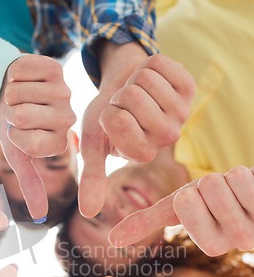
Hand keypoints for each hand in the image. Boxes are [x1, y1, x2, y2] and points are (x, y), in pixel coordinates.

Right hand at [0, 55, 75, 221]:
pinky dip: (13, 75)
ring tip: (19, 95)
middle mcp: (67, 118)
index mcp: (60, 141)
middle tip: (18, 111)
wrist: (7, 90)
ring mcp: (63, 91)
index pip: (28, 142)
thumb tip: (39, 218)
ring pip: (20, 93)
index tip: (18, 132)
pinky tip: (22, 78)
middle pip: (23, 117)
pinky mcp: (54, 67)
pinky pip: (21, 72)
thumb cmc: (11, 125)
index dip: (13, 135)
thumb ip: (30, 184)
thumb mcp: (18, 157)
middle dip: (9, 113)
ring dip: (10, 94)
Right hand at [79, 54, 194, 216]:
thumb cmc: (105, 117)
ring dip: (133, 79)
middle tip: (127, 106)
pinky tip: (153, 80)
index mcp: (142, 154)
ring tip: (138, 93)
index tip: (114, 120)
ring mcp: (180, 112)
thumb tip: (87, 214)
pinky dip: (148, 64)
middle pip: (131, 96)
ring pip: (145, 78)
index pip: (117, 119)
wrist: (122, 87)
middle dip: (120, 94)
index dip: (107, 112)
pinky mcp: (189, 87)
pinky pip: (158, 63)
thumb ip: (93, 178)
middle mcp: (166, 138)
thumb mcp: (93, 146)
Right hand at [109, 166, 253, 255]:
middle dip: (210, 183)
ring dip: (230, 178)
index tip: (205, 205)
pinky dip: (246, 175)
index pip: (183, 203)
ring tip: (239, 193)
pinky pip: (245, 177)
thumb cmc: (214, 201)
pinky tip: (253, 191)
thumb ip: (146, 224)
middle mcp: (236, 243)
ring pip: (224, 180)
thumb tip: (111, 241)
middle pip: (203, 187)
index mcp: (210, 246)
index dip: (190, 194)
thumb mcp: (178, 209)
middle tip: (224, 196)